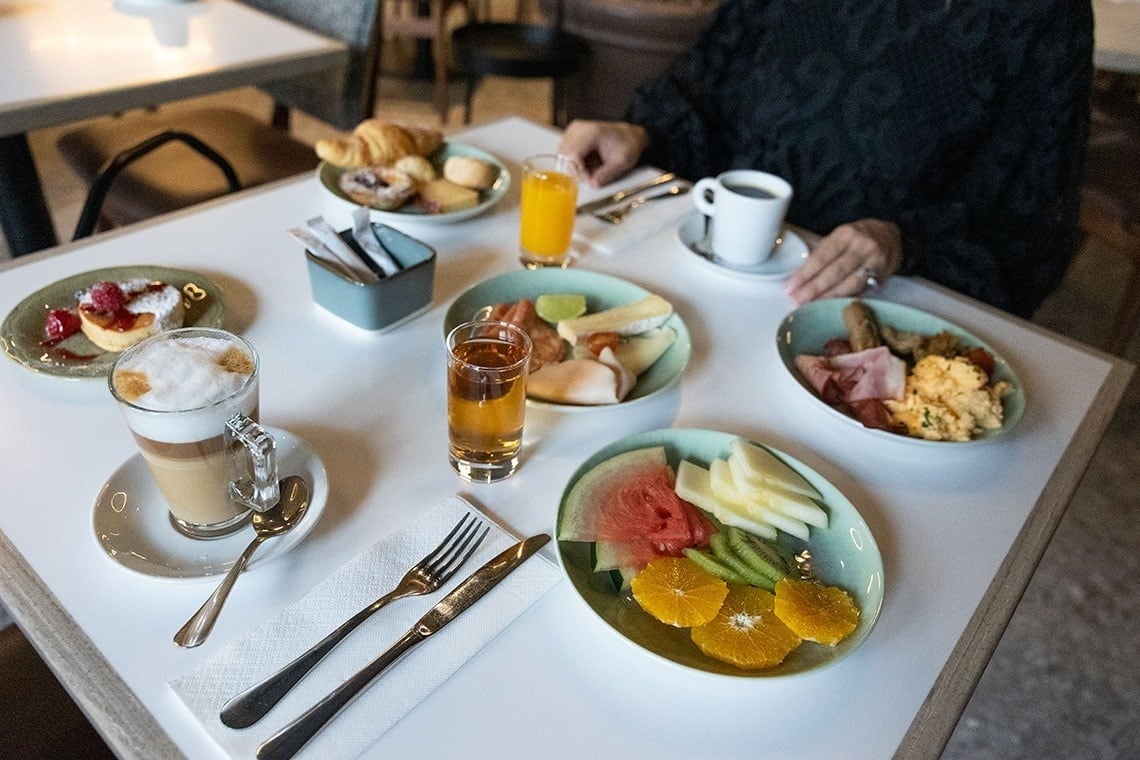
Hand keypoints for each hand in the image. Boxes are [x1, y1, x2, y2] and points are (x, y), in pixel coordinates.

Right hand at [558, 120, 648, 186]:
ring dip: (576, 168)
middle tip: (594, 175)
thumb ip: (607, 174)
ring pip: (563, 159)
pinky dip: (575, 164)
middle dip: (578, 171)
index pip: (573, 155)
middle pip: (565, 157)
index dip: (579, 172)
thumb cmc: (626, 144)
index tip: (591, 179)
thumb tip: (593, 184)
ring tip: (593, 167)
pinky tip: (588, 162)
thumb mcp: (623, 162)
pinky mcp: (569, 137)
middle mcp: (578, 129)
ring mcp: (572, 132)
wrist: (627, 135)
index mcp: (592, 132)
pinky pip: (565, 157)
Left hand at [784, 219, 902, 303]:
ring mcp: (874, 261)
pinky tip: (831, 306)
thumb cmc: (860, 237)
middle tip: (797, 300)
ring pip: (849, 284)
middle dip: (814, 288)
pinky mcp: (882, 276)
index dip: (805, 273)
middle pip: (835, 272)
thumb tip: (799, 275)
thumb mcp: (841, 236)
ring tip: (811, 306)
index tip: (791, 286)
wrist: (893, 237)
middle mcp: (861, 246)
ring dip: (828, 297)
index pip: (822, 256)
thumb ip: (823, 252)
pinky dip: (845, 299)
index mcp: (846, 234)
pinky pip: (861, 291)